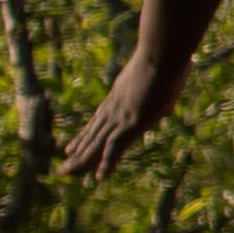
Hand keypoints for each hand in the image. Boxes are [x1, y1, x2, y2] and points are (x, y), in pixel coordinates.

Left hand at [62, 35, 189, 177]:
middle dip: (77, 153)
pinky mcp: (130, 124)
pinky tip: (100, 177)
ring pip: (95, 144)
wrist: (161, 55)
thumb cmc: (166, 58)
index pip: (96, 122)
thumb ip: (158, 89)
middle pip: (91, 135)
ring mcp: (120, 117)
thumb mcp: (156, 75)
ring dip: (81, 161)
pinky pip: (114, 149)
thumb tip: (170, 94)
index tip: (70, 147)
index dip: (83, 136)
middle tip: (63, 169)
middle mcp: (113, 109)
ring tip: (67, 174)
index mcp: (117, 97)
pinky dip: (107, 164)